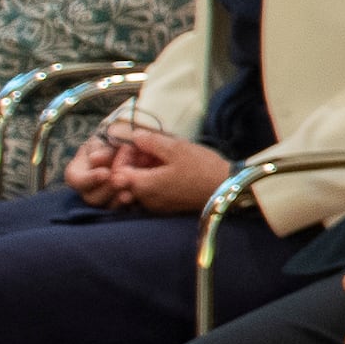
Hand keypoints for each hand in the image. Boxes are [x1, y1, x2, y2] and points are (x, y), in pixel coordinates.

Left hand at [68, 118, 227, 214]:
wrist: (228, 188)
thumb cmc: (202, 168)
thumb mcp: (176, 148)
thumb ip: (150, 141)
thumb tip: (134, 136)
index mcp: (144, 185)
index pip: (116, 173)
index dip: (122, 157)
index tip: (138, 145)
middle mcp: (146, 199)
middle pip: (126, 180)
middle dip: (133, 161)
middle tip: (149, 147)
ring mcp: (157, 206)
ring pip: (139, 185)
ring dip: (144, 169)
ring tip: (160, 155)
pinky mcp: (168, 207)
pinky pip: (151, 192)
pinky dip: (154, 179)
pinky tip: (169, 167)